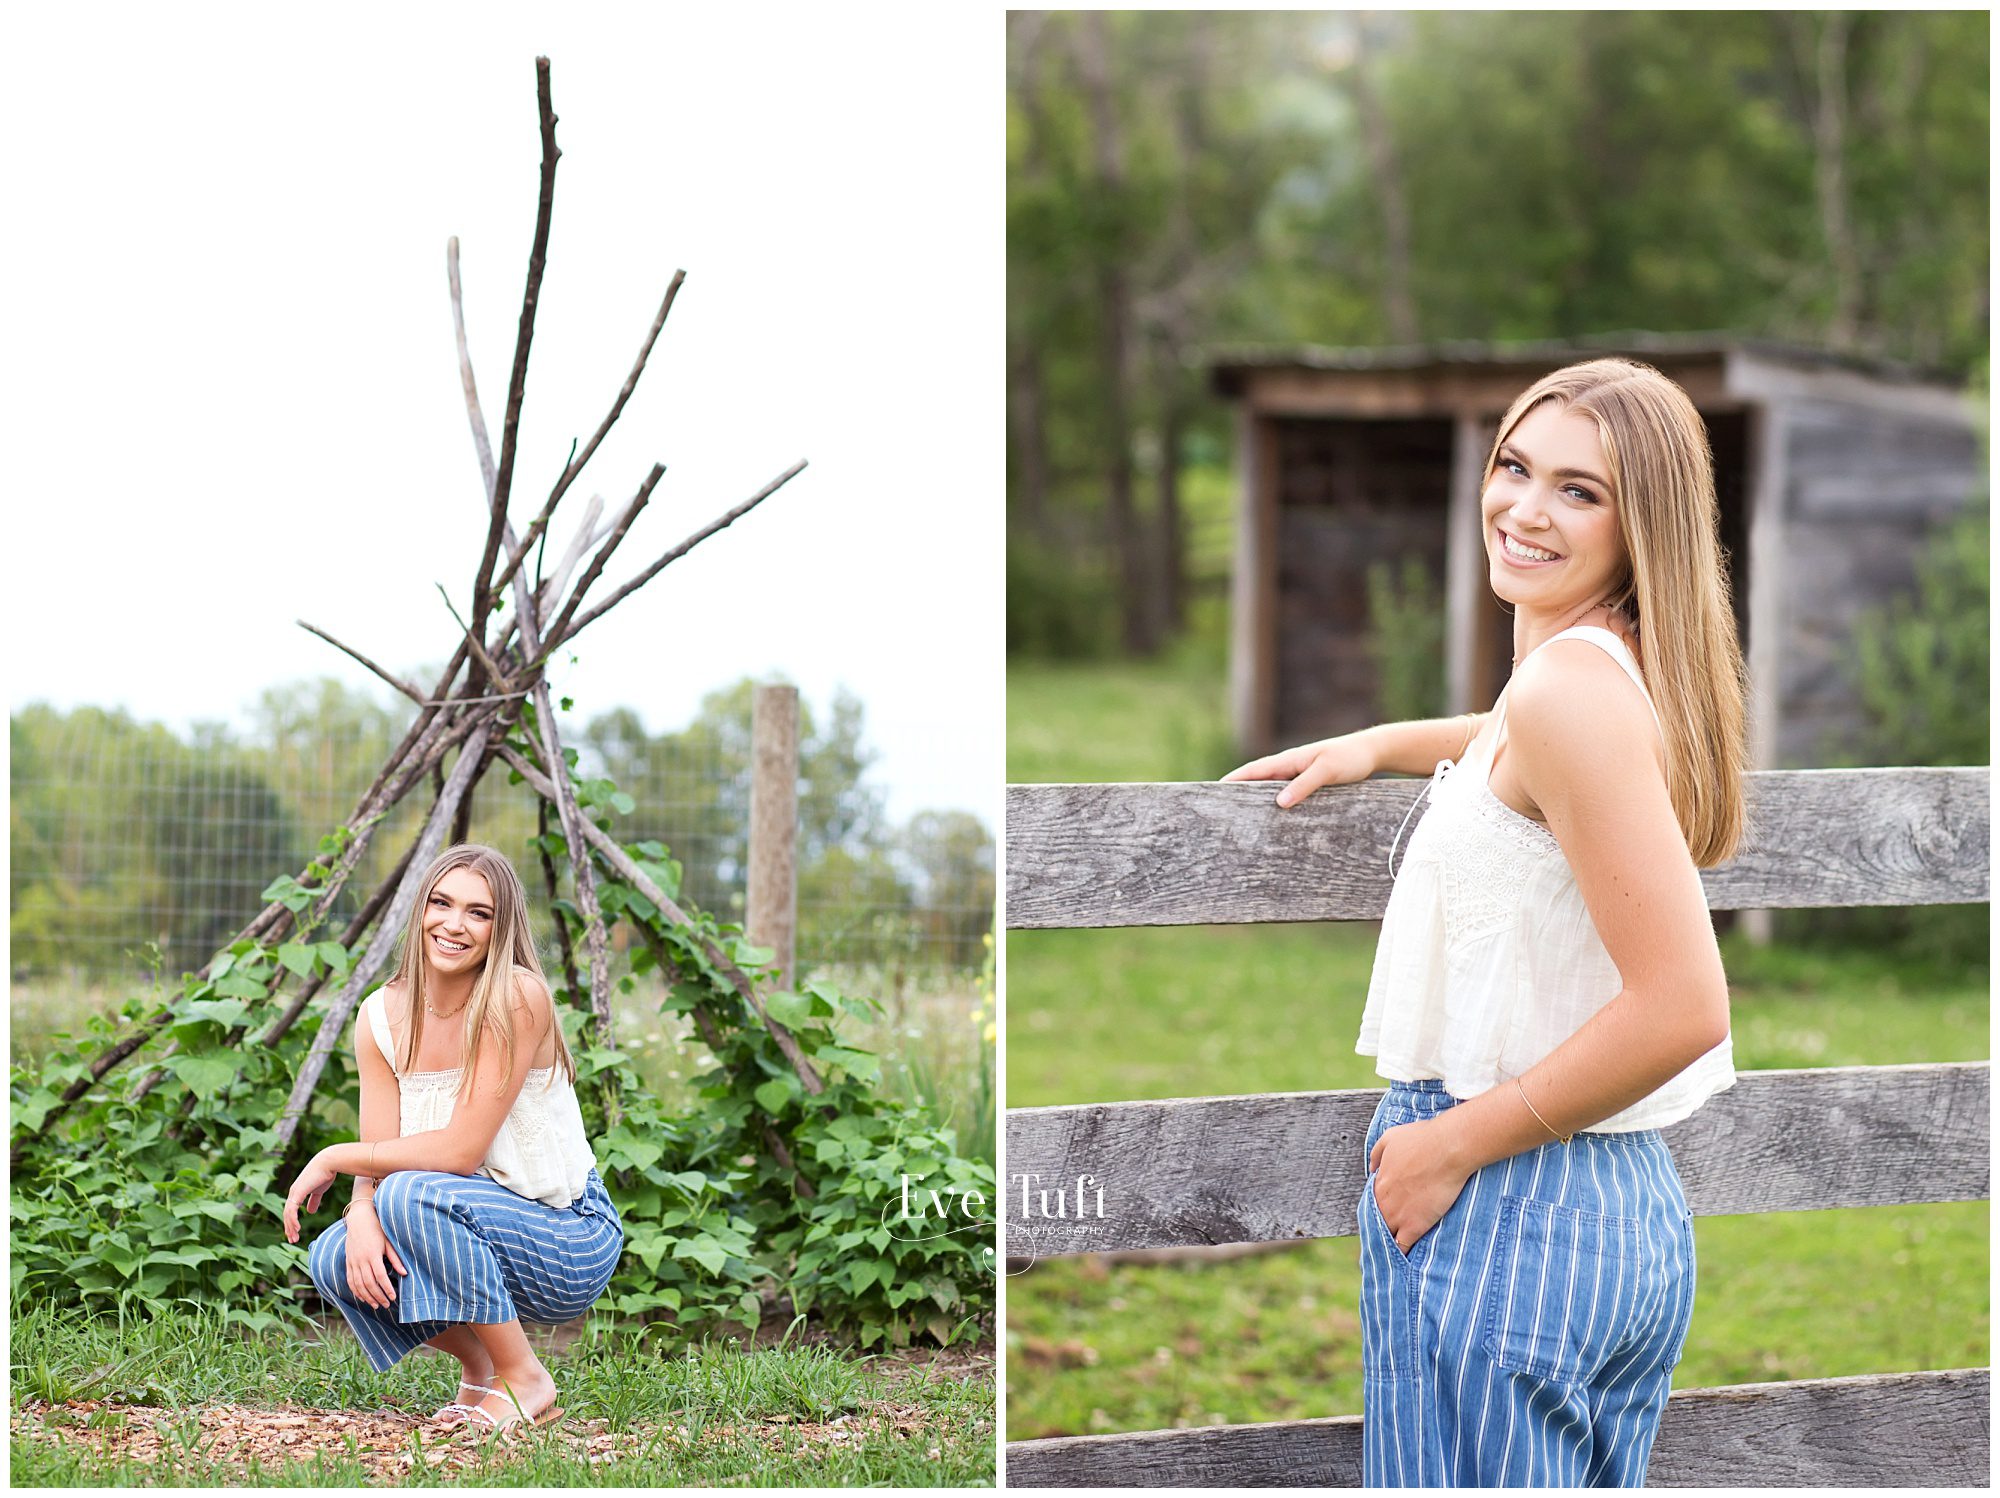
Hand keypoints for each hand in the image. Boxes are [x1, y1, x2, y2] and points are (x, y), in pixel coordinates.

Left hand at [282, 1150, 337, 1242]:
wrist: (328, 1163)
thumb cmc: (325, 1174)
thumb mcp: (319, 1190)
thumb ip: (314, 1200)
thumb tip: (310, 1211)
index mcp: (297, 1193)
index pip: (290, 1211)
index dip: (292, 1222)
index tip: (295, 1233)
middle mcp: (292, 1193)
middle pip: (287, 1215)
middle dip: (289, 1228)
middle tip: (293, 1240)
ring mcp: (294, 1193)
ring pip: (288, 1215)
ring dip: (290, 1227)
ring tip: (294, 1238)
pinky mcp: (297, 1193)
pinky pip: (292, 1210)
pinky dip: (293, 1220)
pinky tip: (297, 1228)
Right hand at [341, 1205, 408, 1308]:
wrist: (359, 1219)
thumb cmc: (378, 1229)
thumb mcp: (389, 1242)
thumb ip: (395, 1258)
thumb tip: (405, 1273)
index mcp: (373, 1254)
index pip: (380, 1276)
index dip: (386, 1288)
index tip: (393, 1297)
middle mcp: (361, 1260)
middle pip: (369, 1283)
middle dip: (378, 1296)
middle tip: (387, 1305)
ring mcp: (353, 1262)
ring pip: (358, 1284)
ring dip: (367, 1297)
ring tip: (376, 1305)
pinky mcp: (348, 1262)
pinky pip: (350, 1280)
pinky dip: (356, 1291)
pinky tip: (363, 1298)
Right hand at [1222, 734, 1374, 808]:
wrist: (1371, 752)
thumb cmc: (1349, 757)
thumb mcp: (1326, 770)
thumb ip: (1304, 785)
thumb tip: (1279, 804)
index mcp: (1288, 760)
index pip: (1253, 771)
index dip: (1233, 780)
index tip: (1213, 791)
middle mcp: (1290, 767)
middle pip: (1258, 782)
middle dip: (1239, 794)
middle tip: (1222, 813)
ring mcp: (1298, 776)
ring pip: (1272, 790)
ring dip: (1258, 802)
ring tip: (1244, 822)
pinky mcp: (1309, 785)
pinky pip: (1288, 796)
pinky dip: (1278, 806)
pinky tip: (1277, 820)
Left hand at [1368, 1118, 1474, 1255]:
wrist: (1446, 1149)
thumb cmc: (1422, 1139)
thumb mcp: (1390, 1138)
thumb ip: (1377, 1154)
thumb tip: (1372, 1169)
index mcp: (1379, 1182)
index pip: (1372, 1203)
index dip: (1379, 1209)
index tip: (1385, 1214)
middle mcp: (1383, 1201)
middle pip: (1377, 1222)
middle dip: (1382, 1229)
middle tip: (1388, 1237)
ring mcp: (1398, 1215)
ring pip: (1386, 1237)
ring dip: (1389, 1244)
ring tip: (1392, 1254)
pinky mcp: (1415, 1226)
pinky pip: (1402, 1247)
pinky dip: (1402, 1254)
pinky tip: (1403, 1262)